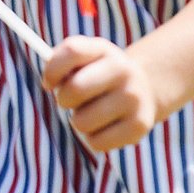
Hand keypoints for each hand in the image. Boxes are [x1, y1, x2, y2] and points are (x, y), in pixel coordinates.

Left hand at [42, 37, 162, 151]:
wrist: (144, 90)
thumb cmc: (100, 77)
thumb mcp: (84, 60)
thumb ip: (61, 63)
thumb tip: (49, 83)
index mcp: (105, 50)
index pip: (72, 51)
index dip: (52, 70)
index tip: (49, 84)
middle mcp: (123, 70)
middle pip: (74, 89)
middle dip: (63, 100)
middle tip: (70, 101)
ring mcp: (133, 98)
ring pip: (81, 122)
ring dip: (79, 121)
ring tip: (92, 114)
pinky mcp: (138, 125)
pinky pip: (96, 142)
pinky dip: (94, 138)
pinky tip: (105, 127)